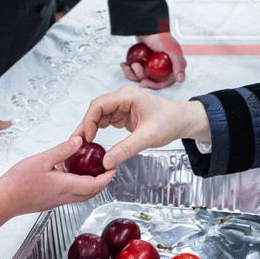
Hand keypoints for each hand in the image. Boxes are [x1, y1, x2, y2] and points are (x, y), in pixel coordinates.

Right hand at [0, 135, 115, 214]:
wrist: (4, 200)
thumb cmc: (19, 182)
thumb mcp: (42, 160)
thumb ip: (62, 150)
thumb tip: (79, 141)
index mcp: (66, 186)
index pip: (94, 185)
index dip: (107, 178)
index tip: (114, 168)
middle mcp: (64, 197)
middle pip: (91, 193)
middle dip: (102, 182)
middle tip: (108, 170)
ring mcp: (57, 201)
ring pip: (82, 196)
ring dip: (91, 185)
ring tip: (93, 172)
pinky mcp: (50, 202)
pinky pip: (71, 195)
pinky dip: (78, 187)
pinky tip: (71, 175)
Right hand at [73, 88, 209, 169]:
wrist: (182, 120)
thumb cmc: (169, 122)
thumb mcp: (147, 137)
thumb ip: (126, 149)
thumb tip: (106, 162)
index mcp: (128, 97)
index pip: (99, 105)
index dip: (88, 121)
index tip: (85, 138)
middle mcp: (123, 98)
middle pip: (96, 109)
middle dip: (86, 126)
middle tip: (77, 144)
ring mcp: (122, 105)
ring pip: (99, 115)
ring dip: (91, 128)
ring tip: (83, 145)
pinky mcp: (124, 113)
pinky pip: (106, 120)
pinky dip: (99, 130)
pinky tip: (94, 141)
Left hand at [122, 31, 187, 88]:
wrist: (147, 27)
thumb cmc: (161, 36)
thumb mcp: (172, 50)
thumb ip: (178, 65)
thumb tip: (180, 79)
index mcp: (172, 67)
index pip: (164, 82)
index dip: (154, 85)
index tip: (145, 82)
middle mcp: (163, 67)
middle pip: (151, 80)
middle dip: (141, 76)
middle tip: (136, 67)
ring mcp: (152, 65)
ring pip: (142, 76)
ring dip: (133, 73)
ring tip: (130, 64)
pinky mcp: (143, 62)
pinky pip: (135, 70)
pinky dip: (128, 69)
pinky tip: (124, 64)